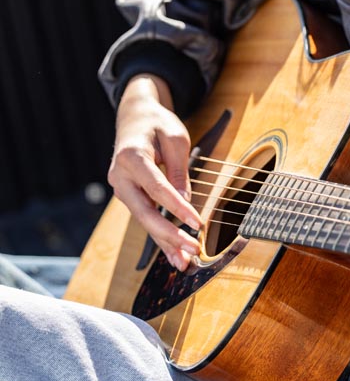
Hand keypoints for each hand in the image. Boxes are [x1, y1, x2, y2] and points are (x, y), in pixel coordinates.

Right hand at [108, 75, 201, 270]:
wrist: (134, 117)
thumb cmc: (157, 124)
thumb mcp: (175, 137)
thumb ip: (180, 169)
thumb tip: (185, 201)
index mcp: (131, 156)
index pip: (157, 188)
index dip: (178, 208)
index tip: (198, 224)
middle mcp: (120, 176)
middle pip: (144, 212)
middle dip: (169, 234)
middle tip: (192, 249)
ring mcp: (121, 188)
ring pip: (144, 220)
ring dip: (164, 242)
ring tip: (183, 263)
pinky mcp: (129, 195)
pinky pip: (145, 218)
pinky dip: (159, 236)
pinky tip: (172, 255)